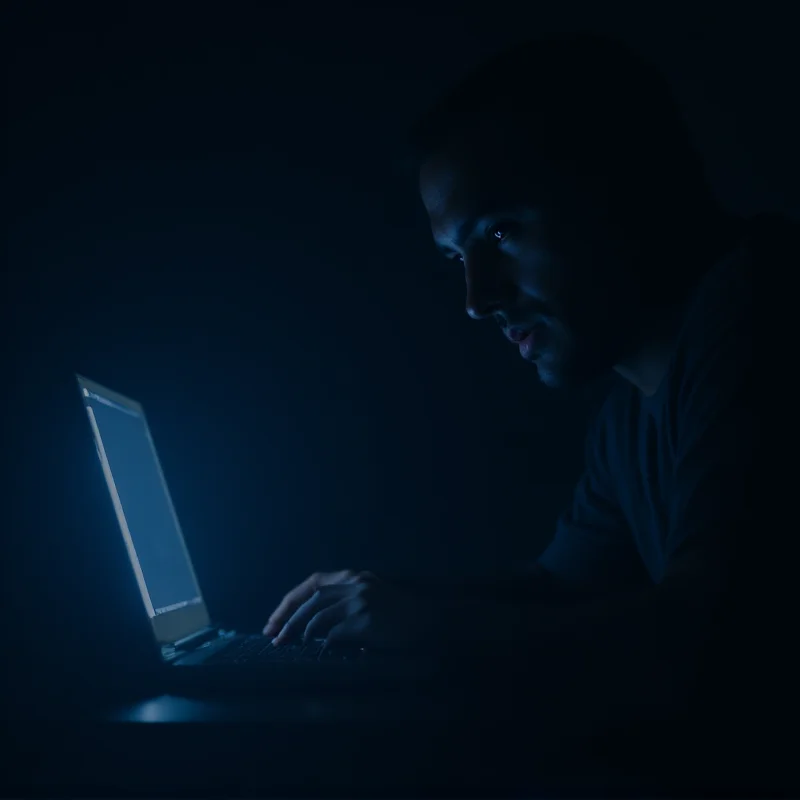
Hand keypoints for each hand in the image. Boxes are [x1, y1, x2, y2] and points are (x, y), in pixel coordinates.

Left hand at [262, 570, 428, 649]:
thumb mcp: (371, 596)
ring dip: (299, 631)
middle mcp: (356, 584)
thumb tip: (311, 623)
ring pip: (318, 615)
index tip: (274, 619)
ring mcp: (361, 601)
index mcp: (354, 576)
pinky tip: (318, 650)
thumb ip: (345, 600)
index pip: (313, 582)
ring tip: (289, 644)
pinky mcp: (366, 620)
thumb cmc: (398, 614)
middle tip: (273, 635)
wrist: (427, 621)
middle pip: (311, 598)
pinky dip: (322, 643)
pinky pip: (334, 633)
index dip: (290, 601)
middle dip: (287, 617)